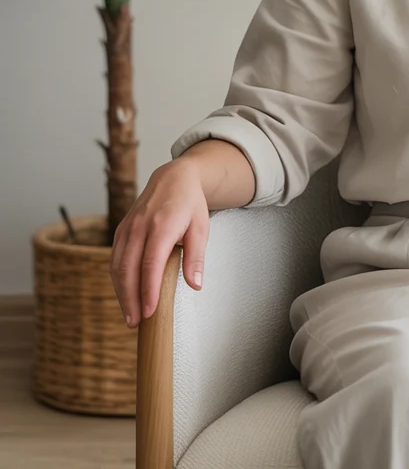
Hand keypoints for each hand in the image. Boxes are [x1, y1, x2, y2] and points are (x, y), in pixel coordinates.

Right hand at [109, 160, 208, 327]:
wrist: (173, 178)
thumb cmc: (190, 204)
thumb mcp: (202, 227)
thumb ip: (196, 257)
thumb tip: (195, 285)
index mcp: (162, 225)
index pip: (151, 264)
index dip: (147, 290)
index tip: (149, 312)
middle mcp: (140, 227)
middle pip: (128, 269)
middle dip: (130, 299)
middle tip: (135, 322)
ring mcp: (127, 228)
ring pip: (117, 266)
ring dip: (120, 293)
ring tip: (129, 315)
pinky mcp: (120, 230)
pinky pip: (114, 258)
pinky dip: (117, 279)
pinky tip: (124, 294)